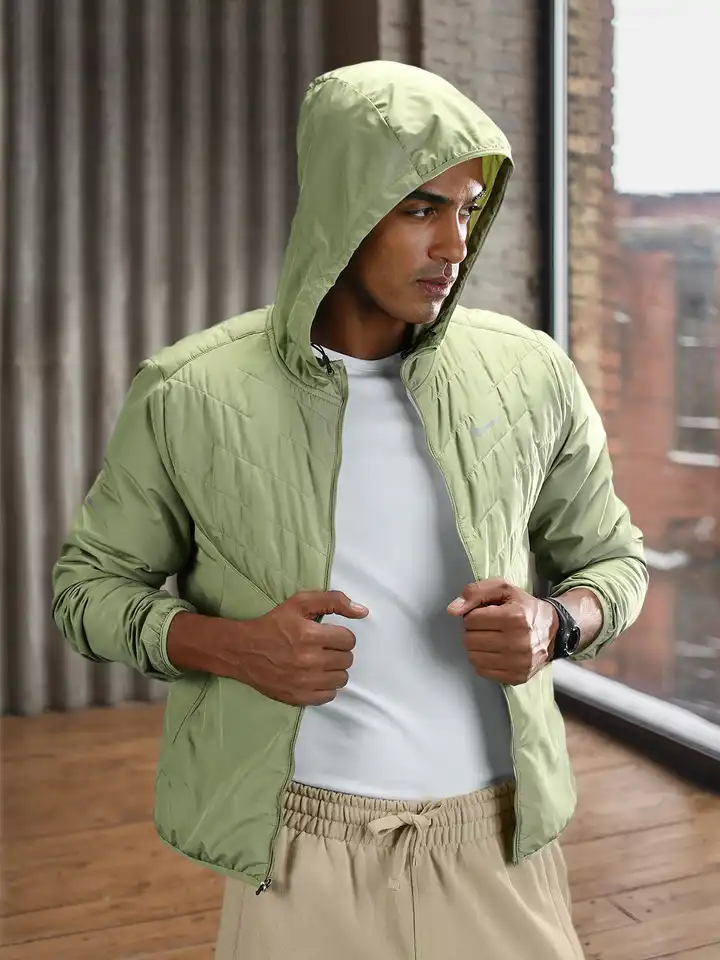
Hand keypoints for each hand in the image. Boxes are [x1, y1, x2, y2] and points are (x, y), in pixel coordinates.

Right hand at [167, 591, 368, 706]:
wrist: (243, 651)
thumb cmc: (274, 624)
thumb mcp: (300, 603)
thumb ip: (334, 601)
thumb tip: (363, 611)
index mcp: (309, 635)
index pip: (349, 640)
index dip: (341, 636)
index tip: (329, 635)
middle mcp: (308, 661)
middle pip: (347, 660)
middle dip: (338, 652)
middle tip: (323, 648)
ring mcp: (304, 682)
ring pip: (341, 679)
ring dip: (334, 669)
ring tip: (320, 662)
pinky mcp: (298, 698)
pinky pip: (329, 696)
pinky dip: (326, 686)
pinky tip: (315, 676)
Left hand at [447, 579, 557, 684]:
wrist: (553, 630)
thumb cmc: (524, 607)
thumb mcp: (502, 589)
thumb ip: (474, 592)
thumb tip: (452, 610)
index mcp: (514, 617)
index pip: (470, 620)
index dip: (474, 614)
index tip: (486, 614)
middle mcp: (518, 642)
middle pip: (470, 640)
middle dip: (473, 631)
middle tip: (487, 627)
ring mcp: (519, 663)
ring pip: (473, 657)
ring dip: (476, 647)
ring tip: (490, 639)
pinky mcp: (517, 677)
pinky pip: (482, 671)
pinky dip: (483, 661)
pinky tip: (494, 652)